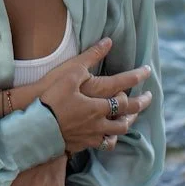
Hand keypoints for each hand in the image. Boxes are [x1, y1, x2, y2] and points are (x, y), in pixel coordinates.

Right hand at [39, 38, 151, 152]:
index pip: (124, 88)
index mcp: (99, 101)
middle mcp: (100, 120)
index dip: (137, 77)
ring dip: (127, 123)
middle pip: (127, 114)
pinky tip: (110, 134)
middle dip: (140, 104)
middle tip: (148, 98)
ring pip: (118, 131)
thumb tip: (108, 42)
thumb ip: (91, 57)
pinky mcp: (83, 143)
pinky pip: (104, 143)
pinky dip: (110, 137)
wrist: (36, 126)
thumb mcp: (70, 72)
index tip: (147, 71)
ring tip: (131, 117)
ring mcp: (93, 134)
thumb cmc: (52, 96)